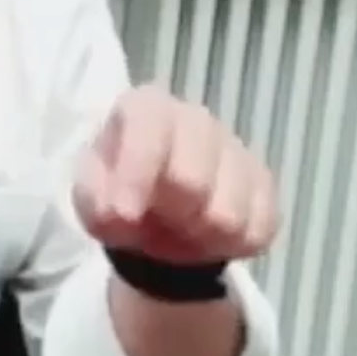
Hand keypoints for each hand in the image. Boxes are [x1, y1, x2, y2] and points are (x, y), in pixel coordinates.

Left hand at [74, 85, 277, 267]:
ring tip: (183, 229)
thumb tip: (119, 212)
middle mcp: (196, 120)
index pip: (148, 128)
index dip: (136, 175)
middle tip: (159, 221)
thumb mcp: (91, 196)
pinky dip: (230, 246)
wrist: (157, 213)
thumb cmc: (119, 193)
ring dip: (199, 236)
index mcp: (148, 109)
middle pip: (192, 180)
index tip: (124, 216)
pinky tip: (209, 233)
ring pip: (228, 215)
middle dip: (169, 216)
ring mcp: (237, 149)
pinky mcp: (265, 186)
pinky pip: (259, 229)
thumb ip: (95, 199)